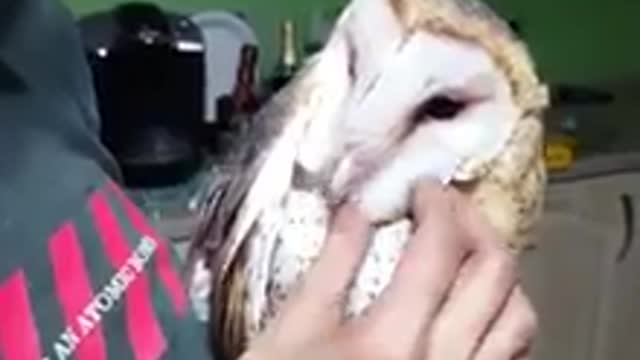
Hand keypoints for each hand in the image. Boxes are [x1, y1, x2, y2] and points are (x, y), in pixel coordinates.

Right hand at [240, 180, 536, 359]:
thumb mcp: (290, 331)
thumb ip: (330, 266)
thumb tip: (359, 209)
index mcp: (391, 342)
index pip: (439, 250)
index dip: (438, 204)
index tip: (423, 188)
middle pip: (494, 275)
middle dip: (476, 223)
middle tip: (448, 207)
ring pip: (518, 319)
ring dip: (497, 272)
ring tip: (466, 251)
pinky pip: (508, 354)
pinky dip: (501, 316)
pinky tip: (472, 304)